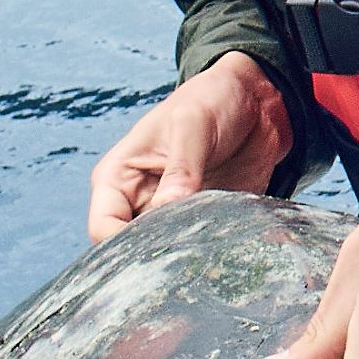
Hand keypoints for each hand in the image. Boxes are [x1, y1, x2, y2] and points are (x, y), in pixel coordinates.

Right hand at [88, 52, 294, 240]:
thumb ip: (181, 167)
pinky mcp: (202, 223)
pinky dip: (211, 254)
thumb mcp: (193, 123)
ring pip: (165, 255)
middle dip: (153, 259)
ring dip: (184, 258)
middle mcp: (139, 203)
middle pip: (130, 250)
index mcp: (118, 177)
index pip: (102, 227)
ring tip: (208, 250)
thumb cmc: (211, 99)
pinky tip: (228, 248)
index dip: (121, 245)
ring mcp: (171, 216)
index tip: (159, 247)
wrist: (255, 101)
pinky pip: (199, 249)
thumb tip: (169, 207)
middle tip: (186, 256)